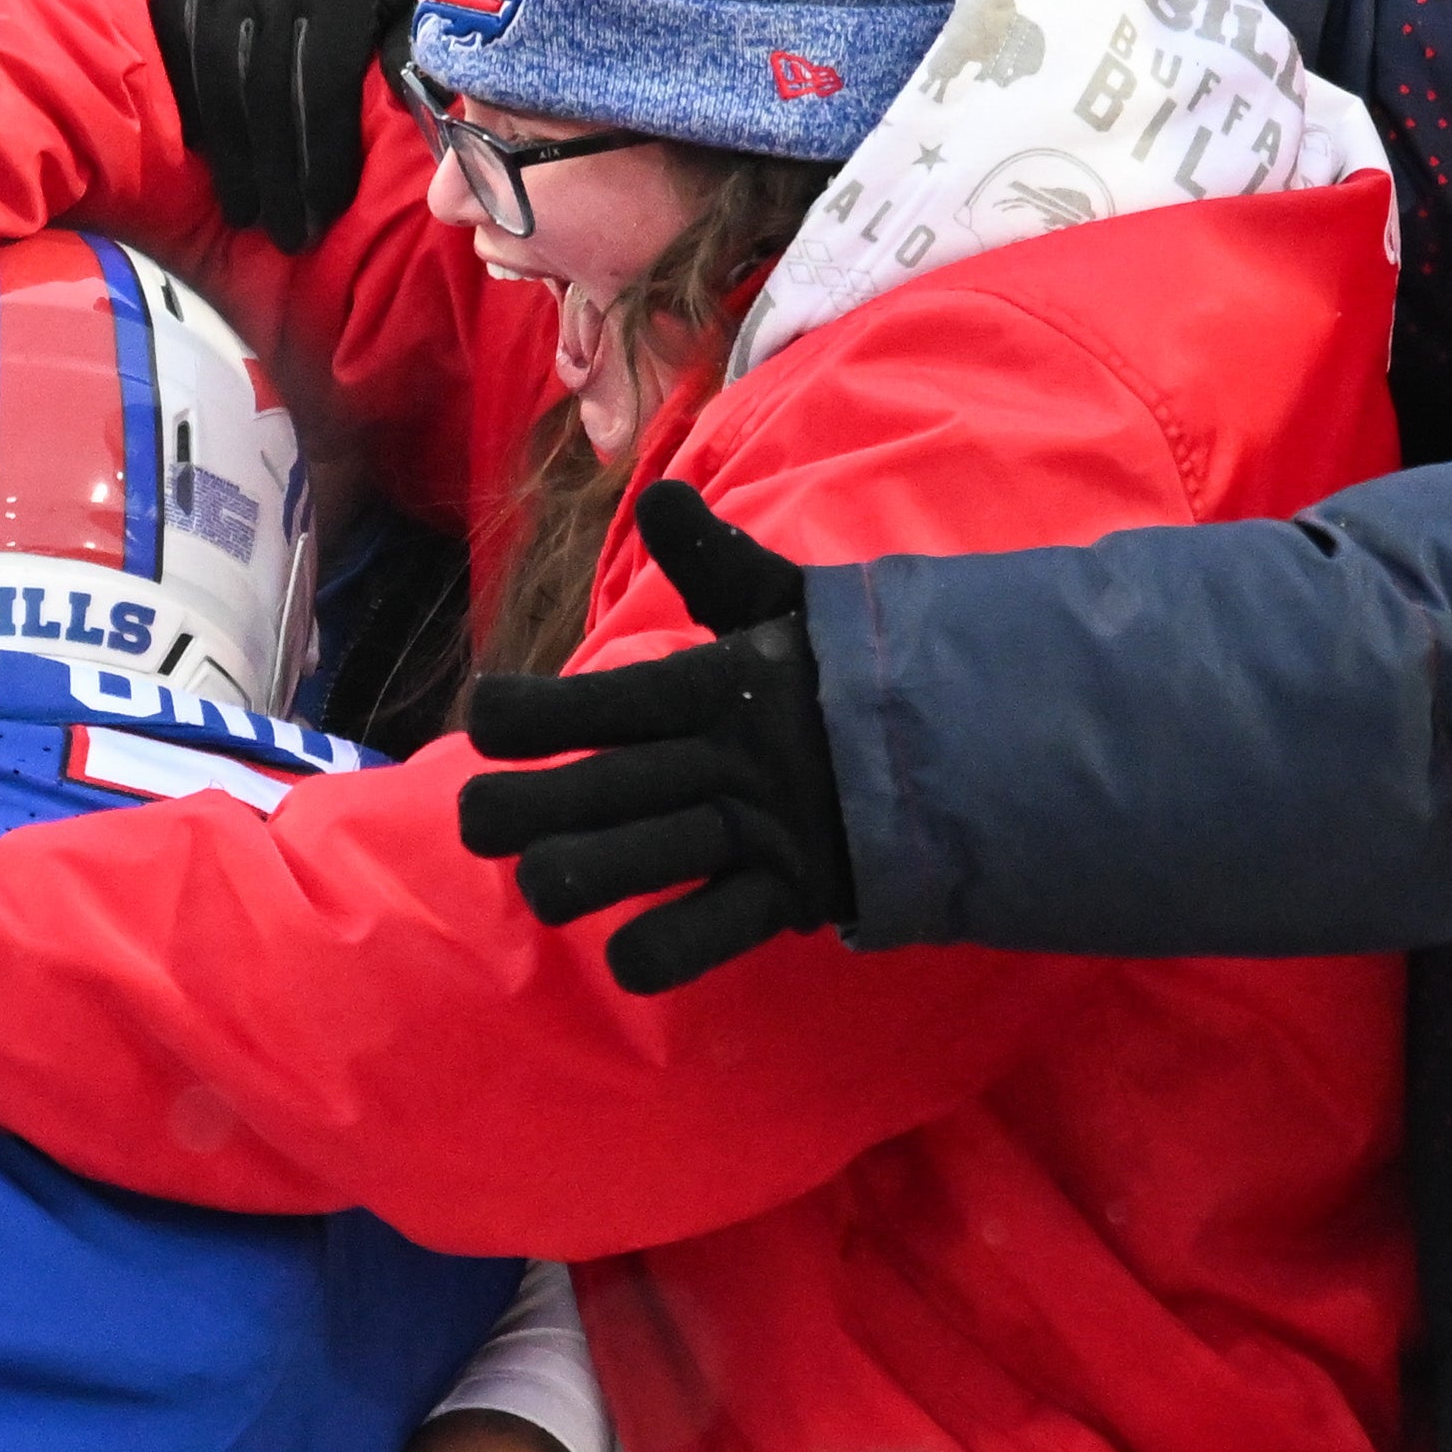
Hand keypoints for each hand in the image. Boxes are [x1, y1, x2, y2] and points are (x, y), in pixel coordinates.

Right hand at [150, 0, 460, 255]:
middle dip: (275, 173)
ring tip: (244, 212)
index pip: (322, 82)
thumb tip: (416, 106)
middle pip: (266, 93)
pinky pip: (177, 50)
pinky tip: (198, 153)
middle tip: (285, 234)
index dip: (321, 155)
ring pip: (219, 81)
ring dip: (230, 156)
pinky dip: (186, 104)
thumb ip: (424, 44)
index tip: (325, 213)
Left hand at [452, 483, 854, 989]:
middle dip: (515, 810)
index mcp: (713, 688)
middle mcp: (723, 761)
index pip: (604, 699)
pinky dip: (658, 952)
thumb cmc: (851, 674)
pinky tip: (623, 955)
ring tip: (542, 879)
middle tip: (475, 818)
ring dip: (573, 877)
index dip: (531, 711)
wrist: (976, 741)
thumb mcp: (788, 609)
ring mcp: (756, 832)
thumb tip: (659, 495)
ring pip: (636, 862)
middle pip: (595, 790)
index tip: (482, 719)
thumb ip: (716, 563)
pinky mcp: (787, 896)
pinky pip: (708, 934)